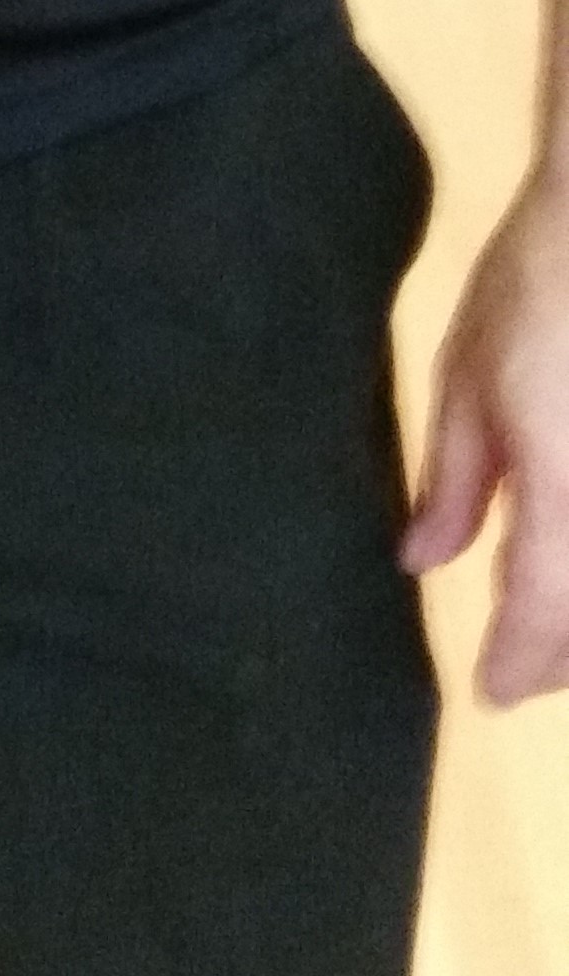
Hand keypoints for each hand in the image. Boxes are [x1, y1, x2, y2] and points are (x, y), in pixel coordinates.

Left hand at [402, 160, 568, 701]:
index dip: (518, 663)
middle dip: (563, 655)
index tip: (490, 692)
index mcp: (564, 489)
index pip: (546, 612)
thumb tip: (422, 561)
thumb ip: (455, 483)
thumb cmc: (538, 284)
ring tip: (548, 624)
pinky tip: (562, 560)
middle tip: (519, 665)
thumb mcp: (471, 378)